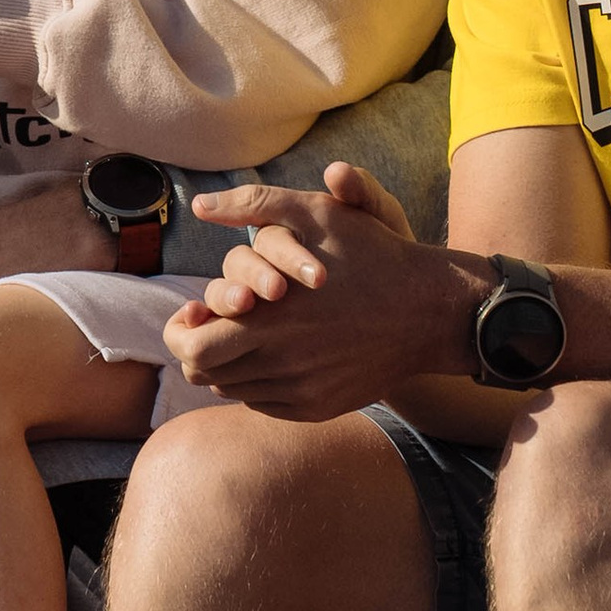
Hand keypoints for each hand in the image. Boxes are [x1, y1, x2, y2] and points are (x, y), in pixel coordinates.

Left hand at [162, 163, 472, 419]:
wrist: (429, 311)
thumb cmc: (372, 255)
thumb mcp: (315, 213)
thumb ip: (251, 205)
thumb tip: (200, 204)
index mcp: (266, 323)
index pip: (191, 349)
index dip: (181, 326)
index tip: (197, 306)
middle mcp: (278, 366)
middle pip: (204, 374)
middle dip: (198, 344)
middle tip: (214, 318)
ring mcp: (300, 393)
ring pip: (233, 390)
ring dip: (227, 362)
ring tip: (246, 330)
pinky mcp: (319, 407)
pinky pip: (265, 403)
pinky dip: (256, 381)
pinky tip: (274, 350)